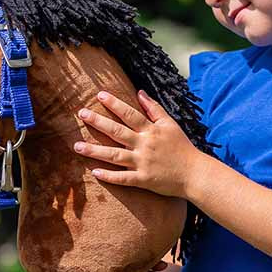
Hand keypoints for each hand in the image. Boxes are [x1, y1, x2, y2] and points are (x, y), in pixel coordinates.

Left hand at [73, 90, 201, 197]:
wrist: (195, 174)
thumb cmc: (182, 148)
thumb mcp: (170, 124)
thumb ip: (154, 108)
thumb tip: (140, 92)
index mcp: (151, 130)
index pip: (129, 114)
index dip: (114, 104)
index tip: (99, 95)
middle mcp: (144, 145)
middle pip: (117, 132)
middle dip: (98, 122)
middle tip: (81, 114)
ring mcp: (143, 163)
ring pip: (114, 156)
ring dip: (94, 151)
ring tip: (76, 146)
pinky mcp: (144, 180)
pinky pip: (123, 179)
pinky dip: (109, 176)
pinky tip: (94, 172)